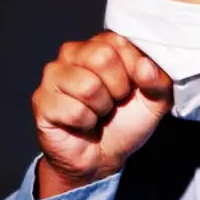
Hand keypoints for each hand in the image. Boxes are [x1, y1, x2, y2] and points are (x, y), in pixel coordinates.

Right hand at [32, 32, 171, 197]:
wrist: (101, 158)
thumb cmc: (125, 122)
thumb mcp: (154, 101)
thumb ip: (158, 80)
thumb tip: (145, 66)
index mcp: (98, 44)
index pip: (119, 41)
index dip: (133, 68)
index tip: (133, 86)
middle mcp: (72, 52)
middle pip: (101, 57)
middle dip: (117, 88)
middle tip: (114, 101)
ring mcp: (52, 75)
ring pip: (87, 85)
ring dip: (101, 108)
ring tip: (97, 112)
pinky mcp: (41, 100)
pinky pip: (73, 110)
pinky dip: (85, 124)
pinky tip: (81, 124)